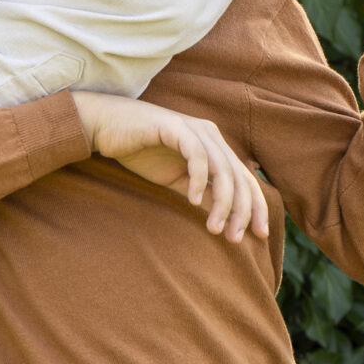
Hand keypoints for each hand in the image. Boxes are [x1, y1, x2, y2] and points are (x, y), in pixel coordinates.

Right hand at [71, 91, 269, 239]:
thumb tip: (226, 215)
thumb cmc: (138, 151)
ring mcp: (194, 129)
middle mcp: (210, 135)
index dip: (256, 207)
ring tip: (214, 228)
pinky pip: (197, 156)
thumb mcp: (176, 178)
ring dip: (222, 202)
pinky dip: (199, 180)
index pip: (245, 179)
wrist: (104, 126)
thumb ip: (201, 191)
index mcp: (215, 146)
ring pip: (222, 170)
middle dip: (242, 211)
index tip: (259, 234)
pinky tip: (193, 201)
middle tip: (235, 238)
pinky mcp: (175, 127)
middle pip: (239, 176)